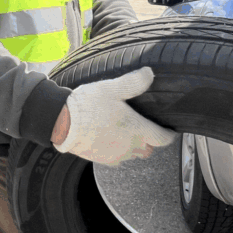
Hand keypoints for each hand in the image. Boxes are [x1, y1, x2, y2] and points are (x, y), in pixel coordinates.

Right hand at [53, 67, 176, 164]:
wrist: (63, 124)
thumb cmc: (88, 107)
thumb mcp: (113, 88)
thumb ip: (133, 82)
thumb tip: (149, 73)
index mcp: (137, 130)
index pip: (162, 139)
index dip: (169, 135)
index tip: (170, 131)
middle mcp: (130, 147)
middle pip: (149, 149)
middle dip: (150, 141)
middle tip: (146, 128)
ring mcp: (116, 155)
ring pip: (133, 155)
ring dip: (134, 146)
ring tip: (127, 133)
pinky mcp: (102, 159)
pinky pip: (117, 158)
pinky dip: (118, 150)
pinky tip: (110, 138)